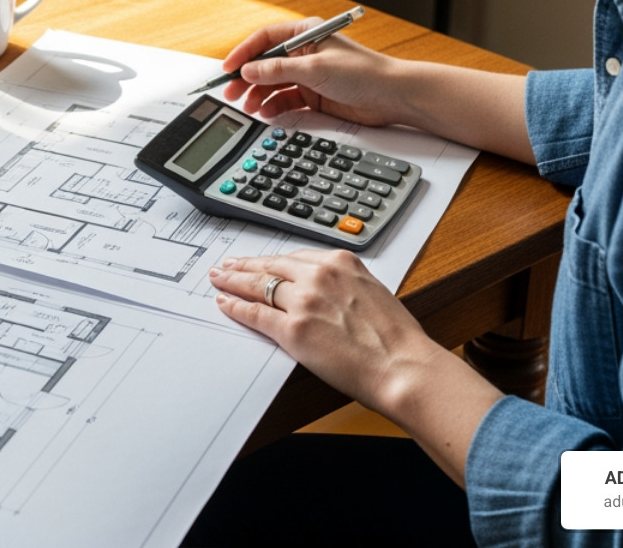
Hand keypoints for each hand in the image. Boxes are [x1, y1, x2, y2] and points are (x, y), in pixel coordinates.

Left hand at [210, 250, 502, 486]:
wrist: (403, 365)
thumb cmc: (395, 337)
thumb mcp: (371, 291)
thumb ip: (343, 283)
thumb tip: (323, 289)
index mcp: (341, 262)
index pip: (293, 256)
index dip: (270, 260)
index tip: (259, 260)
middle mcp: (320, 275)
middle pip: (271, 266)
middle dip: (245, 265)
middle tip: (227, 265)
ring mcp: (304, 301)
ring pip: (258, 286)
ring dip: (233, 282)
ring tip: (219, 280)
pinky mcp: (293, 329)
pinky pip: (255, 314)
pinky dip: (236, 308)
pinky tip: (225, 304)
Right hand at [220, 18, 402, 126]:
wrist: (392, 96)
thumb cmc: (363, 72)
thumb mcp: (315, 68)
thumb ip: (278, 69)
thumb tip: (248, 71)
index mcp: (305, 34)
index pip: (265, 39)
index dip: (243, 53)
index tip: (227, 69)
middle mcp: (305, 52)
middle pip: (265, 63)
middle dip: (247, 78)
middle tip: (231, 93)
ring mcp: (309, 75)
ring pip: (274, 83)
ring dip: (259, 94)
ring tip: (249, 106)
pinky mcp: (314, 95)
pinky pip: (286, 100)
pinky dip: (275, 106)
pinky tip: (267, 112)